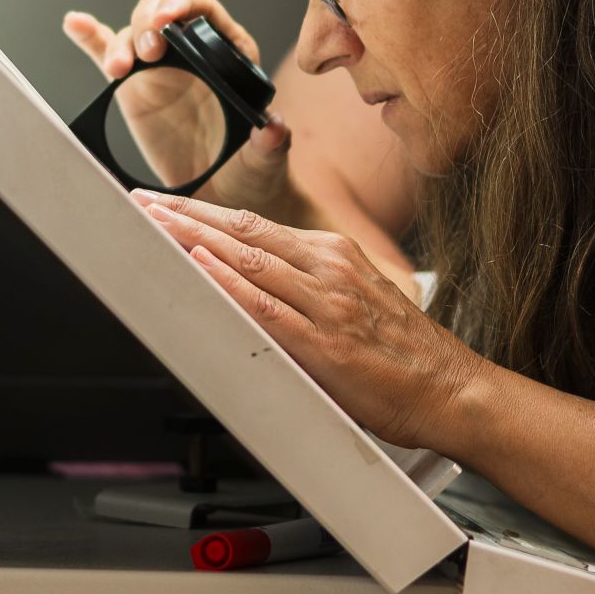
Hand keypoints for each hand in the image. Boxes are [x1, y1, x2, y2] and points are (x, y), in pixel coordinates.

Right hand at [62, 0, 301, 216]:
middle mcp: (192, 52)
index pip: (205, 12)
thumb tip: (274, 128)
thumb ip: (271, 145)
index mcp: (230, 53)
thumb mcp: (264, 161)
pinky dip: (90, 39)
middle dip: (149, 19)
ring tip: (118, 69)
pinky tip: (74, 24)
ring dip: (122, 42)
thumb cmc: (251, 173)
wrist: (223, 199)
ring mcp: (160, 69)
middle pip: (163, 12)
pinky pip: (108, 56)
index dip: (185, 4)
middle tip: (149, 51)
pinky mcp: (133, 89)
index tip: (170, 18)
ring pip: (134, 33)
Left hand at [133, 191, 486, 452]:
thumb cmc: (406, 357)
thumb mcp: (357, 304)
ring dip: (193, 240)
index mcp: (335, 256)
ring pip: (247, 259)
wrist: (453, 390)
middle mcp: (329, 268)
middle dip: (186, 215)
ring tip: (152, 227)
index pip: (255, 225)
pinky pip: (265, 307)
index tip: (166, 204)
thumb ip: (308, 294)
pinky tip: (199, 269)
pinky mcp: (324, 342)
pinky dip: (229, 284)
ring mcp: (326, 302)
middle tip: (141, 203)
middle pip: (243, 231)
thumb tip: (254, 290)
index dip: (204, 213)